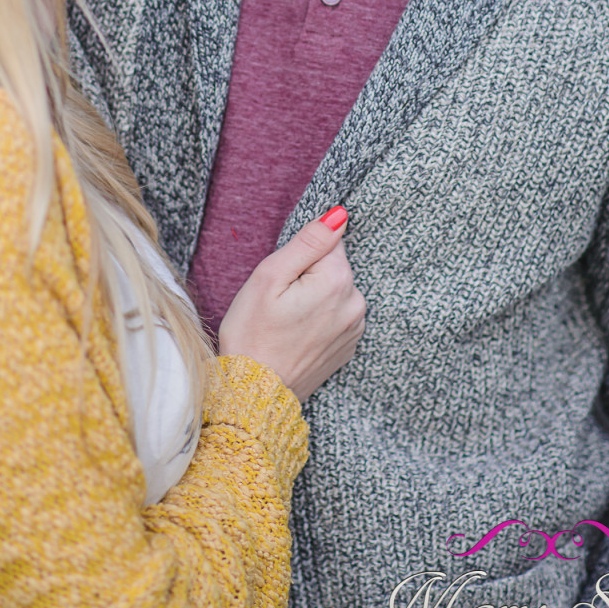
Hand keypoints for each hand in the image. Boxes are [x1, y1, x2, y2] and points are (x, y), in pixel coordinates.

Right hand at [218, 207, 365, 401]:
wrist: (255, 393)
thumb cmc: (253, 333)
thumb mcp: (270, 276)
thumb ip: (308, 241)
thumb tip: (339, 214)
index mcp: (338, 281)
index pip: (328, 240)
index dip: (300, 253)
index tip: (283, 277)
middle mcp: (355, 303)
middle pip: (333, 266)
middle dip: (307, 274)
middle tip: (279, 300)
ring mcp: (354, 328)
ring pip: (334, 290)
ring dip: (314, 296)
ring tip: (286, 320)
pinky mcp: (347, 346)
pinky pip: (336, 315)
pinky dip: (318, 317)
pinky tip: (296, 334)